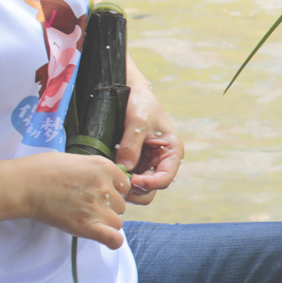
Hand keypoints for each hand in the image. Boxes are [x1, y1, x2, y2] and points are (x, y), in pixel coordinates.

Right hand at [17, 152, 132, 248]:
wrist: (23, 184)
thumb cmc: (42, 169)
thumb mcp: (76, 160)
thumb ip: (94, 171)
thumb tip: (102, 181)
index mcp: (104, 167)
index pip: (124, 185)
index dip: (113, 191)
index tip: (100, 194)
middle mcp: (104, 186)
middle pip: (120, 205)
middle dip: (108, 207)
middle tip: (87, 206)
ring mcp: (96, 206)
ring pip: (117, 222)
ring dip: (105, 222)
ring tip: (85, 218)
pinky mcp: (85, 225)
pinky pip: (113, 238)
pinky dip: (112, 241)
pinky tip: (104, 238)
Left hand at [117, 77, 181, 200]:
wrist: (129, 92)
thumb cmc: (140, 103)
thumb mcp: (138, 121)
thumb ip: (131, 145)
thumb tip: (125, 169)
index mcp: (172, 152)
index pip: (165, 179)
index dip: (150, 184)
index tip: (133, 180)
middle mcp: (161, 162)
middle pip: (152, 189)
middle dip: (137, 190)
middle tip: (119, 183)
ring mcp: (146, 165)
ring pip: (139, 189)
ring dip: (126, 188)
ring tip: (113, 178)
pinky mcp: (133, 164)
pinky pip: (128, 180)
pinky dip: (120, 180)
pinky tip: (110, 173)